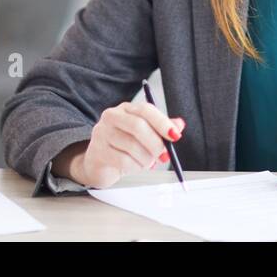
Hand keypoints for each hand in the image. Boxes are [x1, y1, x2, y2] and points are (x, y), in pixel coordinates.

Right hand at [60, 102, 186, 188]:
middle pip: (138, 126)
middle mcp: (112, 116)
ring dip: (146, 159)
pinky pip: (123, 161)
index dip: (162, 123)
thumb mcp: (145, 136)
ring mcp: (102, 133)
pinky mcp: (98, 152)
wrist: (99, 163)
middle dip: (155, 143)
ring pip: (131, 146)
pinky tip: (135, 167)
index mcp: (126, 109)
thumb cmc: (124, 147)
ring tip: (147, 163)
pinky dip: (135, 167)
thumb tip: (179, 125)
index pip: (145, 110)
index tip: (175, 136)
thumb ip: (161, 129)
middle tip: (164, 155)